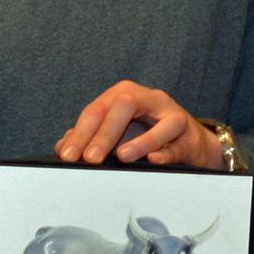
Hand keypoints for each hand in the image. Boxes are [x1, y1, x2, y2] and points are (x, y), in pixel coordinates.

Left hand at [56, 81, 223, 169]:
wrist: (187, 142)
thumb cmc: (147, 132)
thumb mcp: (116, 130)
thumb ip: (89, 136)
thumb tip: (63, 147)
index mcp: (125, 94)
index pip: (98, 109)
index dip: (80, 132)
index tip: (68, 155)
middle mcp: (150, 98)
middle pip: (125, 106)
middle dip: (105, 133)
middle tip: (90, 159)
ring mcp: (173, 114)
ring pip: (161, 121)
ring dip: (141, 140)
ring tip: (122, 156)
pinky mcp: (190, 135)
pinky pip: (178, 143)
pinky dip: (165, 152)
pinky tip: (153, 159)